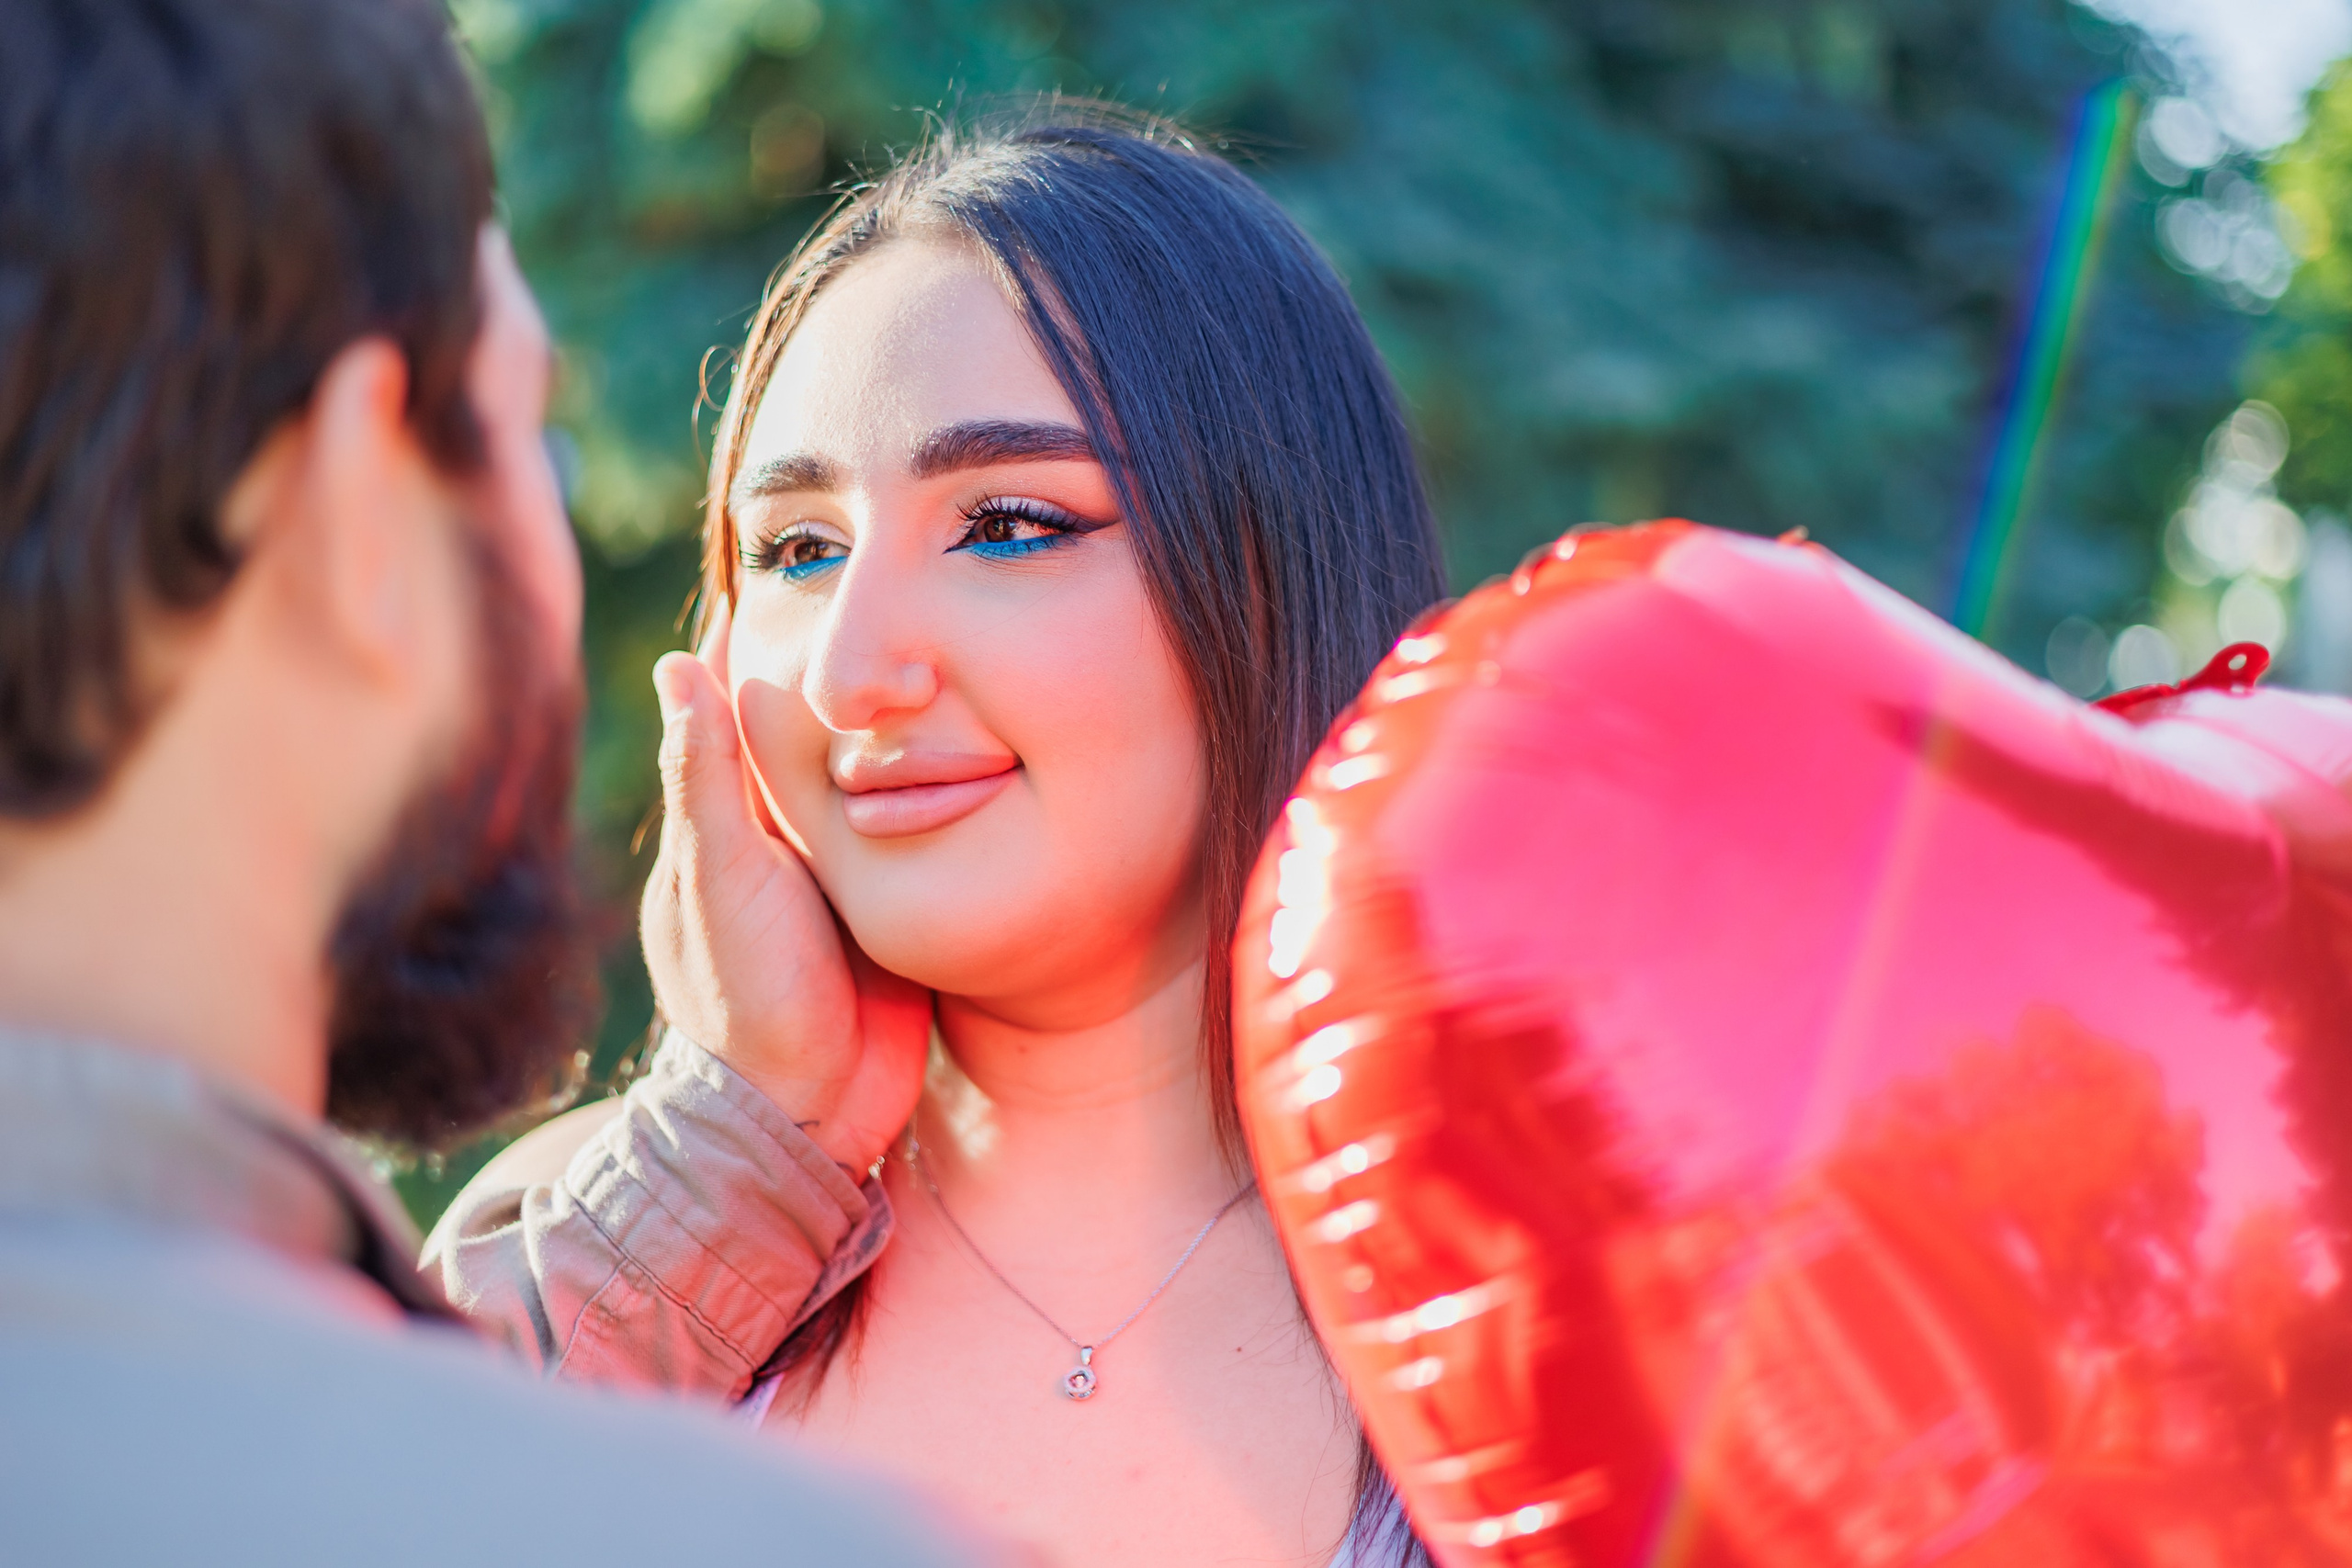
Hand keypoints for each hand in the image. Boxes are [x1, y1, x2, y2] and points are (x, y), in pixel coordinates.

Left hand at [640, 596, 931, 1174]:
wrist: (813, 1114)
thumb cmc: (748, 997)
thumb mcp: (722, 877)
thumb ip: (706, 776)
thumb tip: (681, 659)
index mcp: (728, 820)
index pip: (742, 705)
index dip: (768, 640)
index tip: (804, 563)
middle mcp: (784, 837)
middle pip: (817, 730)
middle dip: (852, 668)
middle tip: (901, 585)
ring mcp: (845, 869)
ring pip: (876, 771)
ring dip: (907, 722)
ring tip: (956, 642)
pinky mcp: (899, 897)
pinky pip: (921, 822)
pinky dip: (945, 780)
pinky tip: (990, 737)